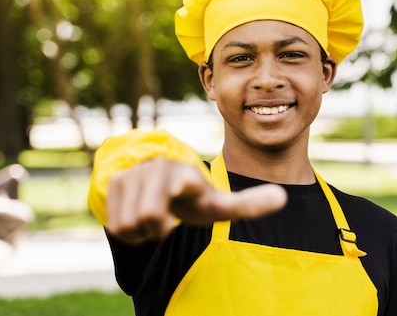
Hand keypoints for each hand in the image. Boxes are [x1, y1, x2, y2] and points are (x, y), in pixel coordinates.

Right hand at [106, 157, 286, 243]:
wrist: (159, 182)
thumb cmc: (193, 197)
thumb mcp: (218, 204)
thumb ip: (249, 204)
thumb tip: (283, 197)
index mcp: (187, 175)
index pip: (184, 181)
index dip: (185, 185)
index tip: (189, 185)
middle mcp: (159, 167)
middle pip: (149, 217)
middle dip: (157, 227)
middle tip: (168, 218)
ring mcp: (133, 173)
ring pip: (128, 223)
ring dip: (142, 229)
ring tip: (155, 216)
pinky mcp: (113, 181)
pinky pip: (115, 224)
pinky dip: (127, 228)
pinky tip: (138, 214)